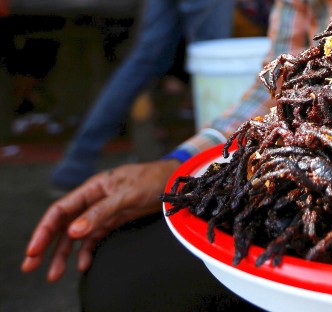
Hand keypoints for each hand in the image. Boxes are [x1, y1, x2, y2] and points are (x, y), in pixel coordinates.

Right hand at [21, 159, 179, 281]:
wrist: (176, 183)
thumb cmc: (153, 179)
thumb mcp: (127, 195)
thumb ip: (101, 212)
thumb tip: (73, 230)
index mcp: (93, 188)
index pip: (60, 210)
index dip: (44, 229)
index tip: (34, 249)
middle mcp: (93, 199)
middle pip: (64, 224)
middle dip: (46, 246)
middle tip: (32, 266)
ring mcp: (103, 211)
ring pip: (76, 235)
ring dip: (64, 254)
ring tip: (53, 274)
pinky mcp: (114, 220)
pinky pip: (94, 238)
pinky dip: (87, 251)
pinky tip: (83, 265)